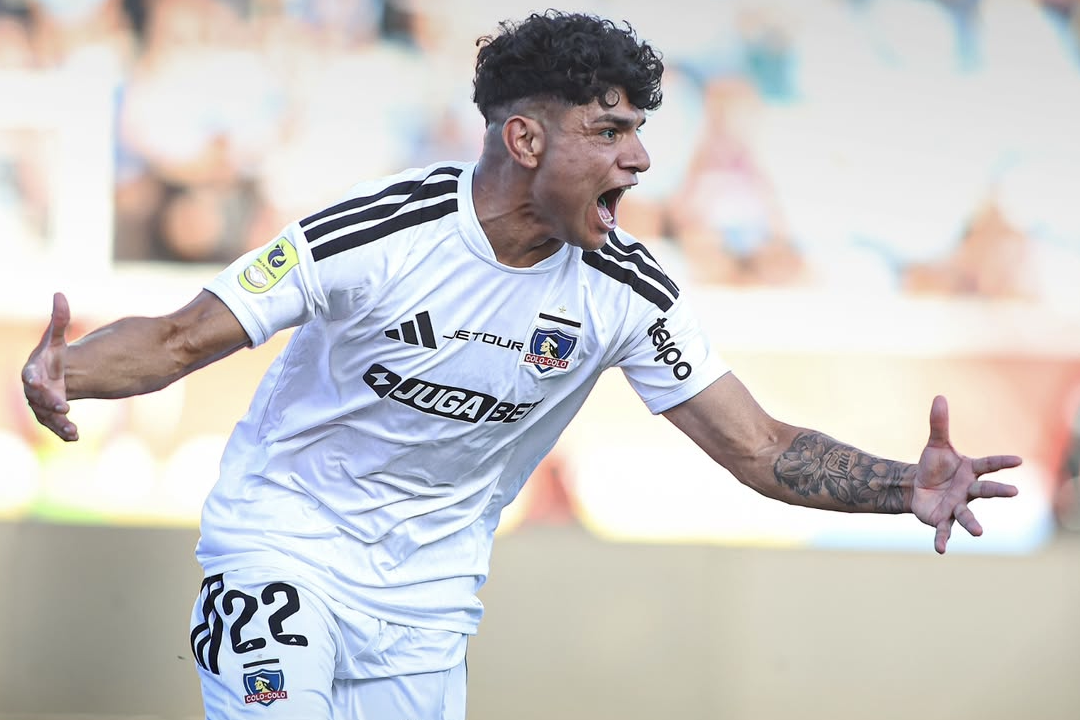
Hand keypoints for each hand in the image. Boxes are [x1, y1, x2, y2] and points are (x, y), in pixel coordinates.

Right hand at [22, 292, 77, 441]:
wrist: (56, 374)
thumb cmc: (54, 355)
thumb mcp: (58, 339)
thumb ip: (60, 320)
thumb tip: (59, 294)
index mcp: (33, 370)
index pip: (29, 375)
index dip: (32, 380)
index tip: (37, 383)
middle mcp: (34, 391)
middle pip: (38, 399)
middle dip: (49, 403)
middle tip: (64, 408)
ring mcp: (41, 405)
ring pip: (46, 417)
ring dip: (57, 424)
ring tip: (72, 429)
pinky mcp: (50, 417)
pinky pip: (54, 427)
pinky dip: (63, 432)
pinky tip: (75, 437)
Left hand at [911, 395, 1020, 553]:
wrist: (917, 486)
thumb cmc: (934, 466)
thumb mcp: (935, 444)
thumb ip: (939, 424)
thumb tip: (939, 396)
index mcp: (970, 470)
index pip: (988, 464)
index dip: (1002, 462)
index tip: (1018, 460)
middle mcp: (968, 490)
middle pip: (984, 490)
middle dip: (998, 490)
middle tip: (1013, 491)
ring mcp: (957, 506)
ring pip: (966, 514)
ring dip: (972, 523)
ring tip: (980, 532)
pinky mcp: (942, 519)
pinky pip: (944, 531)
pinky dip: (942, 540)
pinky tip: (940, 549)